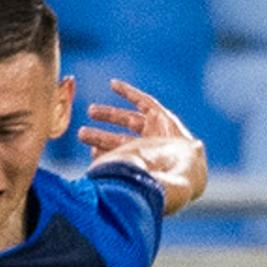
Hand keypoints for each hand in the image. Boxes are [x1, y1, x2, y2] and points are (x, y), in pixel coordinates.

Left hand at [76, 79, 208, 212]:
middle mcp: (147, 147)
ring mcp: (155, 131)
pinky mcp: (163, 117)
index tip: (88, 153)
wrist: (186, 170)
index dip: (101, 153)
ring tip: (90, 111)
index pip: (116, 157)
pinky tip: (112, 85)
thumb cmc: (160, 181)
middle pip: (118, 139)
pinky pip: (144, 101)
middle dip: (100, 136)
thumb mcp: (131, 180)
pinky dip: (129, 92)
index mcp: (139, 164)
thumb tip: (89, 177)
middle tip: (81, 133)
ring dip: (109, 114)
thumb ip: (114, 175)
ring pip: (128, 120)